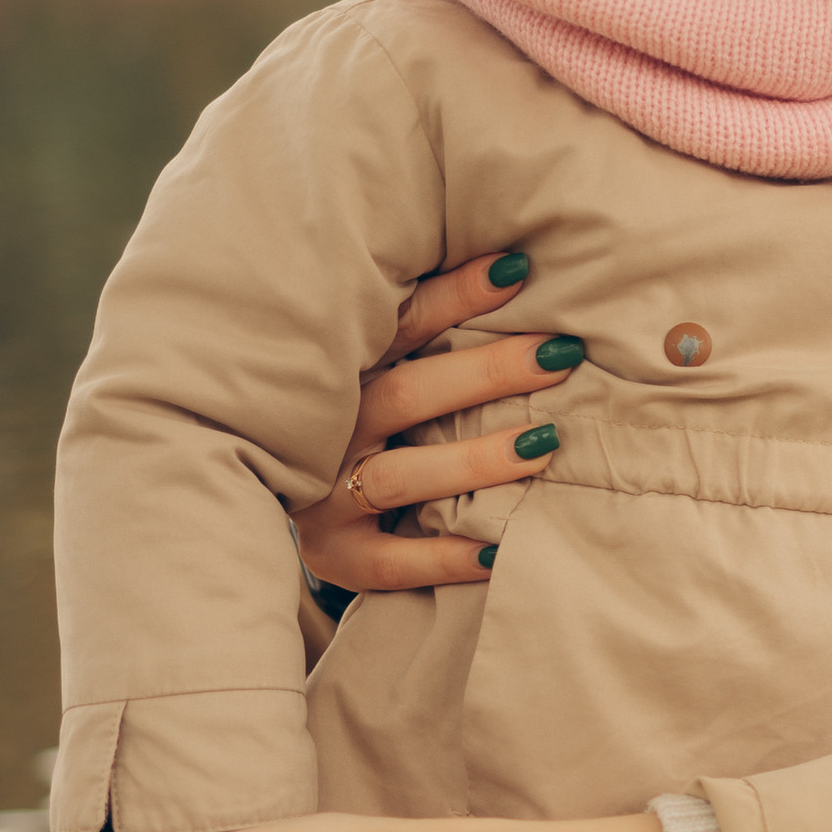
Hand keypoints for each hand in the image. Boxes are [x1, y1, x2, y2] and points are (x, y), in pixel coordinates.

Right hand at [294, 249, 581, 595]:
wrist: (273, 501)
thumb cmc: (361, 423)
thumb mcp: (376, 369)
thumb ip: (425, 336)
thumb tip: (516, 269)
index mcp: (340, 372)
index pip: (399, 327)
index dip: (456, 297)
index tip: (518, 271)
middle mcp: (326, 429)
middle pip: (407, 396)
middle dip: (486, 373)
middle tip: (558, 355)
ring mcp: (325, 495)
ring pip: (402, 476)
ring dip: (475, 460)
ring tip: (543, 444)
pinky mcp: (336, 554)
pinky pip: (394, 562)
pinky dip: (445, 556)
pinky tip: (496, 549)